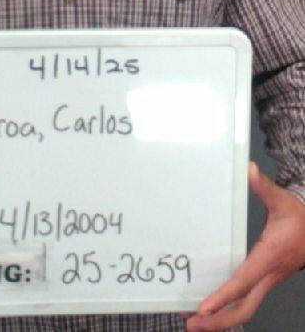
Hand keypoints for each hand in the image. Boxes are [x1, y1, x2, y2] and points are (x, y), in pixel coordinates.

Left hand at [184, 162, 304, 330]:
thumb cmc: (299, 218)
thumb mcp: (281, 200)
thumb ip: (263, 187)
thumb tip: (249, 170)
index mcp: (269, 257)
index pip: (243, 282)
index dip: (223, 297)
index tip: (204, 308)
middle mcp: (267, 276)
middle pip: (244, 308)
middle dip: (219, 321)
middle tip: (193, 324)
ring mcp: (266, 282)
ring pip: (245, 309)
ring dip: (221, 320)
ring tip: (194, 323)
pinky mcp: (263, 281)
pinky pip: (245, 301)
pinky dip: (227, 309)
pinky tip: (210, 309)